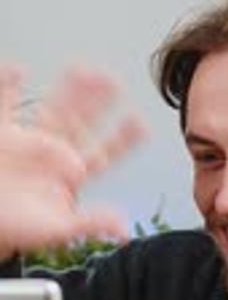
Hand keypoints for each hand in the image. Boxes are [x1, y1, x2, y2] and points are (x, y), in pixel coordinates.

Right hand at [0, 64, 146, 259]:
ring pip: (52, 108)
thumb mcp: (59, 230)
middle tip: (115, 82)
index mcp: (72, 175)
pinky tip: (15, 70)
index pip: (104, 153)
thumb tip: (124, 229)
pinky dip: (7, 87)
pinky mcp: (2, 137)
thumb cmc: (20, 231)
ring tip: (81, 68)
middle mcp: (54, 154)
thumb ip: (91, 223)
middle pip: (81, 122)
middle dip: (98, 103)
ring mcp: (29, 142)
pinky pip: (4, 106)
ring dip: (66, 89)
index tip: (142, 125)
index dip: (122, 140)